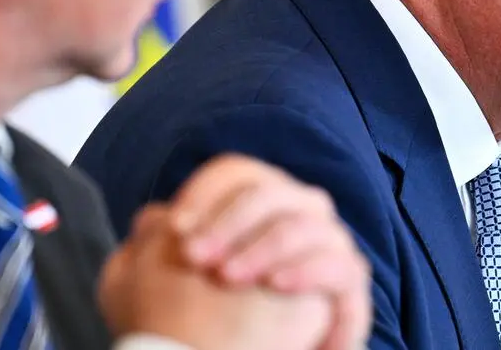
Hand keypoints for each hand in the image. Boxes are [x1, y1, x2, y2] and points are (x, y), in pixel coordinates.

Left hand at [164, 154, 371, 349]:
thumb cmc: (202, 325)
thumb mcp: (158, 285)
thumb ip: (152, 246)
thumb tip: (152, 216)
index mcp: (253, 206)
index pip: (235, 174)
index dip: (206, 193)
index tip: (175, 228)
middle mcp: (295, 215)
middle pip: (271, 193)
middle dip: (231, 222)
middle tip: (195, 259)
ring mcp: (327, 245)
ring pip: (306, 224)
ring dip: (265, 246)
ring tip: (229, 279)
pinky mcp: (348, 284)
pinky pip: (344, 265)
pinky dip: (311, 271)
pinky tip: (277, 285)